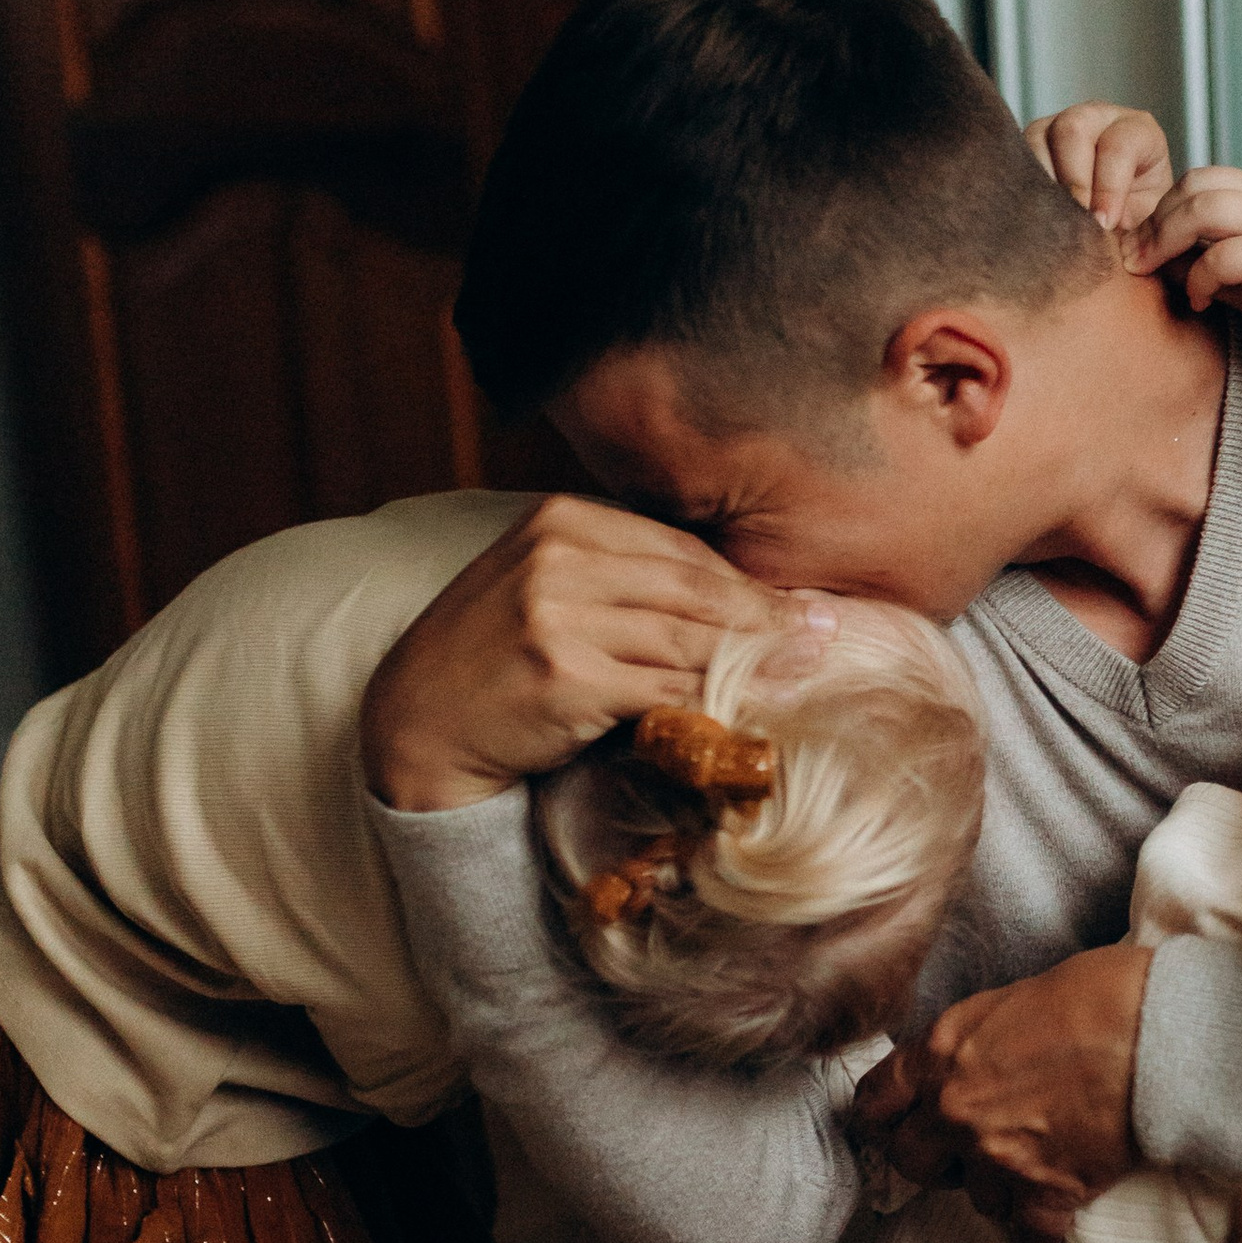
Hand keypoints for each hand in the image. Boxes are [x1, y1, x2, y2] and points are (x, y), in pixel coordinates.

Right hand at [361, 494, 823, 809]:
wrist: (417, 723)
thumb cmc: (492, 659)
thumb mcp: (547, 589)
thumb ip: (623, 579)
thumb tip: (733, 594)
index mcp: (560, 520)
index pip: (680, 549)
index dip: (746, 583)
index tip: (799, 607)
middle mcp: (559, 558)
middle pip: (695, 590)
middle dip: (767, 618)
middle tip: (824, 637)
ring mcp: (559, 615)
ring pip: (687, 641)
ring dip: (751, 664)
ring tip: (801, 675)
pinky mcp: (565, 676)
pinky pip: (664, 690)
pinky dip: (708, 705)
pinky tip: (742, 715)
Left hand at [853, 944, 1151, 1242]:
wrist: (1161, 1028)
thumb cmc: (1100, 995)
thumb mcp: (1012, 997)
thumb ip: (973, 1041)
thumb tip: (971, 1062)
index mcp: (942, 1052)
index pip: (876, 1101)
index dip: (887, 1117)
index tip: (902, 1123)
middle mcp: (957, 1109)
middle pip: (913, 1162)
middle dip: (939, 1161)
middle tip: (972, 1150)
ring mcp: (999, 1155)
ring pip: (977, 1200)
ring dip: (1002, 1189)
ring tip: (1036, 1167)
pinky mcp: (1050, 1189)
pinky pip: (1028, 1234)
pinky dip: (1042, 1231)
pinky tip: (1058, 1215)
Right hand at [1027, 102, 1174, 232]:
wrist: (1120, 217)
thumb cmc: (1139, 215)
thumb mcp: (1150, 218)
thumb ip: (1135, 219)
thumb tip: (1103, 228)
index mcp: (1138, 130)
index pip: (1119, 146)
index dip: (1109, 186)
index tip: (1105, 223)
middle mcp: (1097, 117)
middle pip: (1074, 129)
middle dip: (1073, 180)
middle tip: (1077, 221)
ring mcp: (1060, 123)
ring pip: (1038, 137)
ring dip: (1045, 184)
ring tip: (1055, 220)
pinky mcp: (1032, 140)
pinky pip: (1018, 154)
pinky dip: (1025, 185)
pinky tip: (1037, 213)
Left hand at [1124, 169, 1241, 375]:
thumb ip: (1207, 258)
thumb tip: (1155, 255)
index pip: (1205, 179)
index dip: (1165, 207)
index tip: (1142, 241)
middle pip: (1197, 184)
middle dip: (1157, 219)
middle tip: (1136, 255)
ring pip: (1202, 209)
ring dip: (1167, 241)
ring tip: (1153, 271)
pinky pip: (1218, 257)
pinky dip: (1197, 279)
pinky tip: (1200, 302)